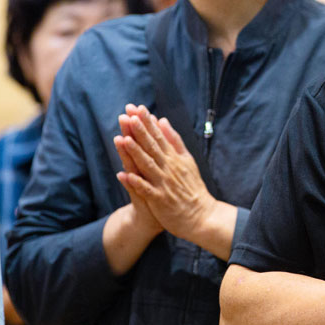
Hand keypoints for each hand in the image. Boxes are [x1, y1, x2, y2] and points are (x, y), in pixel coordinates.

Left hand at [114, 104, 216, 243]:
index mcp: (174, 158)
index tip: (137, 108)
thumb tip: (163, 120)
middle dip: (140, 131)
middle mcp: (169, 168)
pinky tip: (123, 175)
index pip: (159, 137)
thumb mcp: (186, 159)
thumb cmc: (192, 188)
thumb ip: (174, 140)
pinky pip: (146, 190)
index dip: (148, 123)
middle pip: (152, 147)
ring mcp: (164, 183)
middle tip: (130, 115)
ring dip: (136, 153)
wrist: (201, 215)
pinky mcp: (160, 200)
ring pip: (148, 165)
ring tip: (124, 139)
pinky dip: (136, 182)